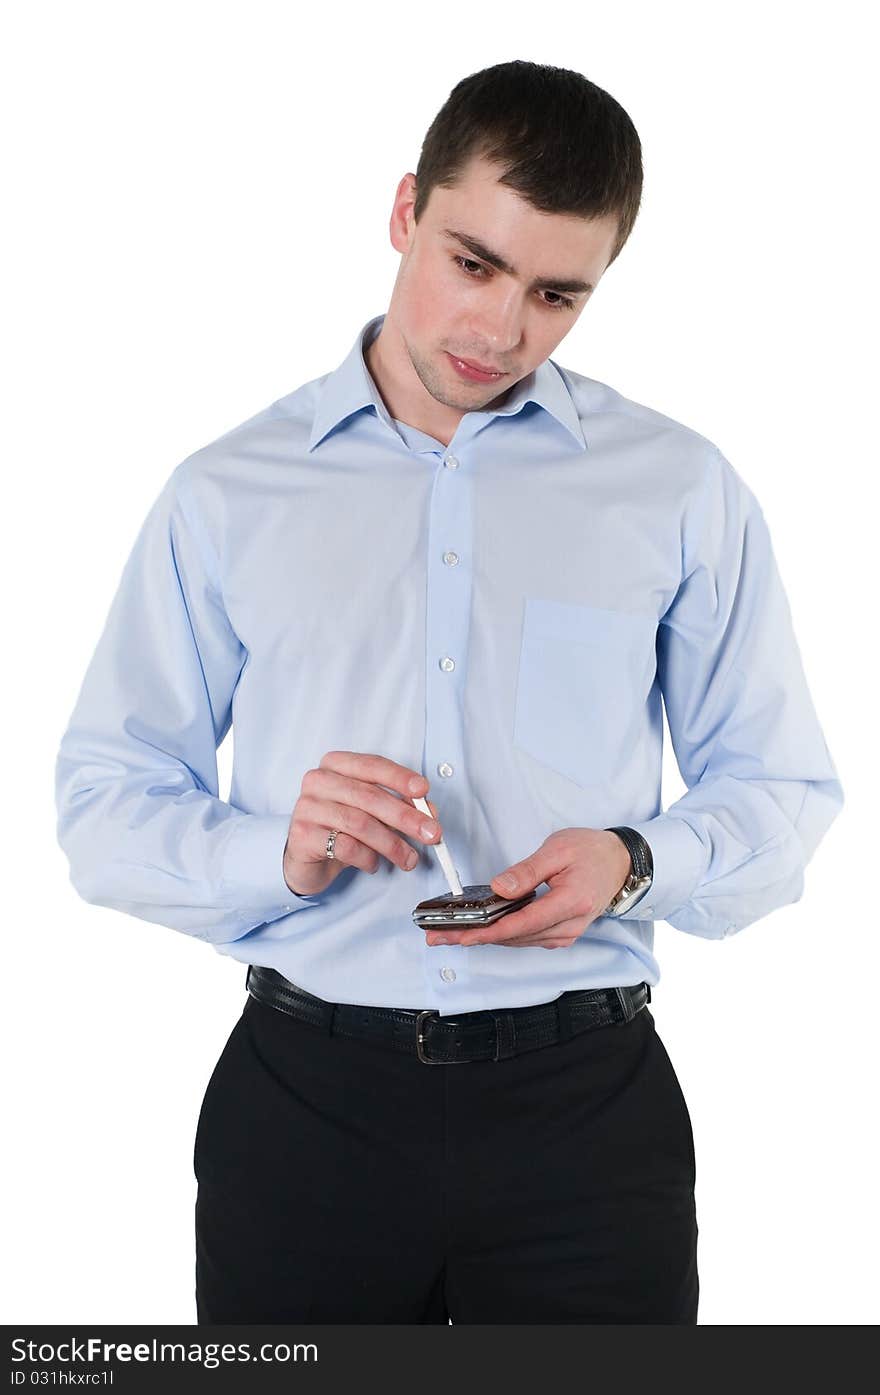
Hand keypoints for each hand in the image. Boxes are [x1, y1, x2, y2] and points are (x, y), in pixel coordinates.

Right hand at [283, 751, 441, 896]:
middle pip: (370, 796)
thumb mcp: (373, 813)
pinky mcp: (301, 835)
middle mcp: (318, 781)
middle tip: (432, 834)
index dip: (400, 778)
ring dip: (392, 844)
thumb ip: (400, 806)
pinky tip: (374, 863)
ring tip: (408, 859)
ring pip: (360, 824)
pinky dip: (367, 858)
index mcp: (336, 765)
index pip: (372, 765)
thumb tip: (429, 811)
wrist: (306, 857)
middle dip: (406, 817)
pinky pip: (345, 846)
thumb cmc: (341, 827)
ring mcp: (306, 807)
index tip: (424, 790)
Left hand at [424, 828, 631, 949]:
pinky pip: (528, 938)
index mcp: (571, 903)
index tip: (461, 934)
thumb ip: (528, 871)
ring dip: (485, 939)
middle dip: (475, 938)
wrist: (620, 862)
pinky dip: (503, 935)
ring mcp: (566, 932)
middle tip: (440, 935)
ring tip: (452, 934)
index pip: (522, 924)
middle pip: (515, 938)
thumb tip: (500, 888)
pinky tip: (482, 930)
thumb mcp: (558, 850)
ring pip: (520, 941)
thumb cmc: (592, 852)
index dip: (488, 932)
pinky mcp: (561, 933)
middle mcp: (570, 925)